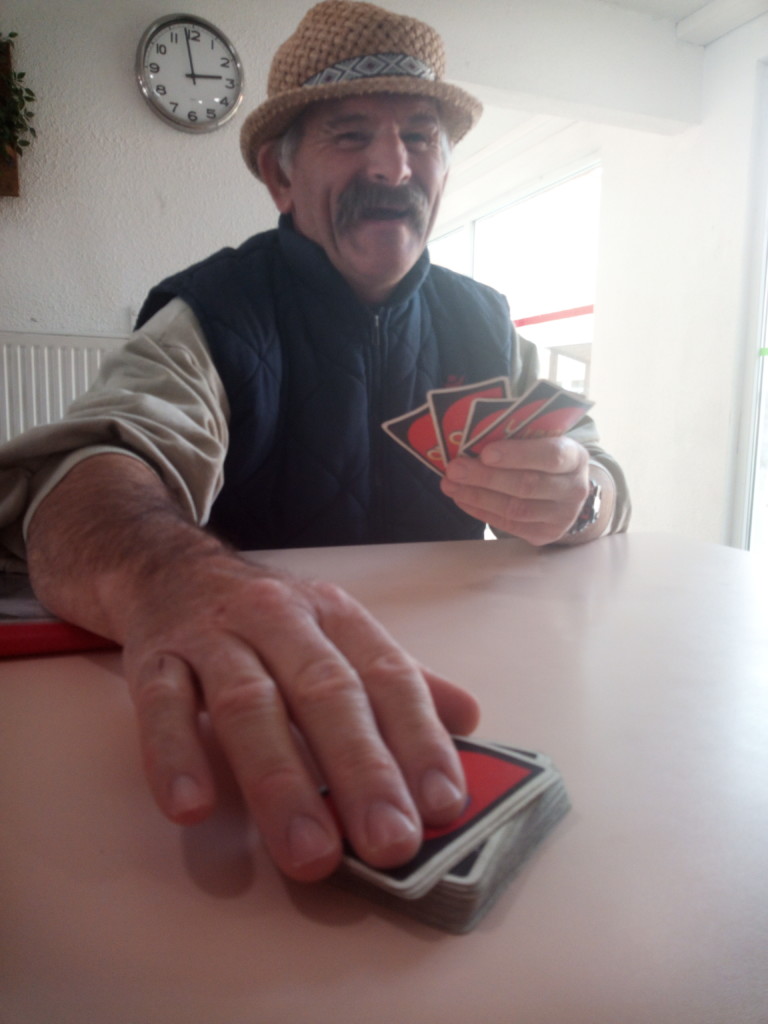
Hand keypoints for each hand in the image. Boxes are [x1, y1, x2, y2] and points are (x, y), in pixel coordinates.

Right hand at [26, 454, 479, 884]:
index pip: (388, 676)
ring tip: (310, 853)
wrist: (172, 570)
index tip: (445, 805)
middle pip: (325, 692)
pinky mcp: (155, 658)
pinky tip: (192, 808)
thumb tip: (470, 719)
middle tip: (391, 844)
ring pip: (249, 705)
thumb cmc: (269, 619)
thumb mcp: (338, 633)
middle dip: (362, 770)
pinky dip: (175, 754)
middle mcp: (280, 619)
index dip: (419, 739)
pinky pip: (162, 705)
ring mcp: (213, 637)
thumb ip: (398, 679)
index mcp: (336, 615)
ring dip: (281, 782)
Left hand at [440, 436, 589, 544]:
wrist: (565, 491)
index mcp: (576, 457)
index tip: (485, 453)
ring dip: (477, 496)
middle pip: (527, 485)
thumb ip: (518, 438)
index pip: (551, 455)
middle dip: (486, 477)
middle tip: (454, 469)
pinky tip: (461, 498)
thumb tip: (472, 437)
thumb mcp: (543, 442)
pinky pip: (507, 524)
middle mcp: (575, 489)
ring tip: (450, 485)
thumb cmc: (544, 459)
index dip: (517, 455)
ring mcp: (562, 517)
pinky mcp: (545, 535)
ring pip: (514, 508)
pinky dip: (480, 510)